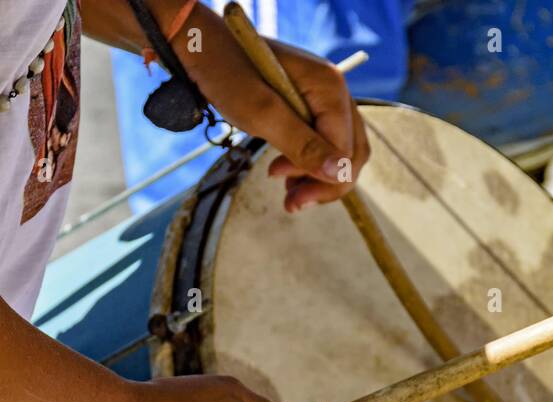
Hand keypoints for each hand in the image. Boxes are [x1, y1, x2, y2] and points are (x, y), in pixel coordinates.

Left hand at [192, 37, 371, 212]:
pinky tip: (286, 175)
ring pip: (339, 150)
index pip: (345, 148)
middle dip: (326, 183)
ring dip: (317, 178)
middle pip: (351, 151)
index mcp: (329, 88)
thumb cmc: (226, 73)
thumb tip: (339, 174)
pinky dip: (308, 164)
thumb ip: (302, 144)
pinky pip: (322, 141)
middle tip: (292, 204)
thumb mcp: (261, 114)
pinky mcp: (308, 105)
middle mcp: (334, 91)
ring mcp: (322, 98)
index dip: (323, 178)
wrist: (201, 47)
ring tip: (288, 195)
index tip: (288, 192)